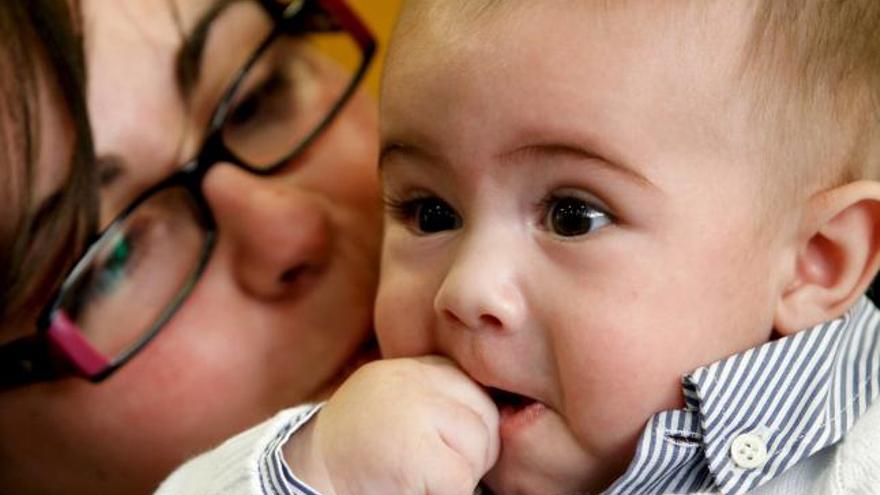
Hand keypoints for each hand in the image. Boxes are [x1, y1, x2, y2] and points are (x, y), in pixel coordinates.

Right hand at [285, 356, 499, 494]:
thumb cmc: (360, 448)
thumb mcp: (398, 402)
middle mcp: (415, 380)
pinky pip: (460, 480)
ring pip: (479, 448)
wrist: (306, 475)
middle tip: (431, 466)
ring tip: (414, 474)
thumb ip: (438, 395)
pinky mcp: (416, 454)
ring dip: (458, 474)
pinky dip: (444, 494)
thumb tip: (501, 409)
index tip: (447, 445)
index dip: (472, 424)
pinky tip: (409, 487)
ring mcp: (414, 412)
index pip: (475, 389)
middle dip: (472, 451)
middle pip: (485, 417)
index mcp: (414, 367)